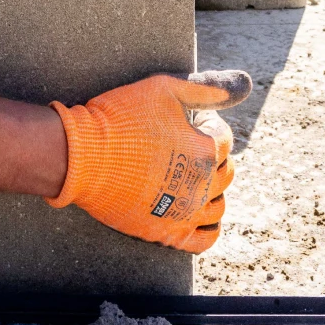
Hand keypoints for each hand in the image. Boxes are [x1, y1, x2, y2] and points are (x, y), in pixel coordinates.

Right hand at [47, 70, 250, 252]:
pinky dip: (209, 227)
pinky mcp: (167, 231)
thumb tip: (245, 85)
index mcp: (204, 150)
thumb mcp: (161, 88)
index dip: (206, 124)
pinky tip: (198, 211)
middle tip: (186, 145)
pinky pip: (205, 238)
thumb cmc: (118, 117)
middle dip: (212, 155)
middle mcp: (202, 185)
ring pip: (218, 205)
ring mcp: (186, 212)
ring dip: (212, 188)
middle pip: (225, 172)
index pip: (223, 137)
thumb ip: (204, 88)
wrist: (79, 154)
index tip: (187, 119)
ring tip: (190, 176)